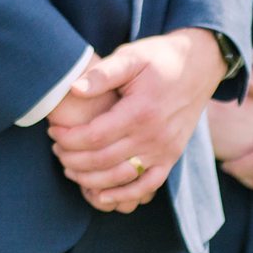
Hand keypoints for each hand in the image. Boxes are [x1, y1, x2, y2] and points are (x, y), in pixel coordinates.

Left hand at [48, 28, 227, 212]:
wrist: (199, 65)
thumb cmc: (159, 58)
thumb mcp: (131, 56)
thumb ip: (102, 74)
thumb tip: (74, 88)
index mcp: (141, 111)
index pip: (94, 136)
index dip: (68, 138)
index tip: (52, 130)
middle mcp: (154, 136)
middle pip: (103, 160)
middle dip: (73, 159)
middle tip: (55, 149)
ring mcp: (165, 150)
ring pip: (121, 178)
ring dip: (91, 179)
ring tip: (69, 168)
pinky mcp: (172, 157)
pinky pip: (148, 186)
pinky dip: (124, 195)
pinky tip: (101, 195)